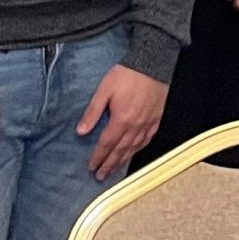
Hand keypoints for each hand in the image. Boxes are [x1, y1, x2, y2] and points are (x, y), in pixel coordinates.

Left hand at [78, 65, 167, 179]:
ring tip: (114, 170)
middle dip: (109, 164)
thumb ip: (92, 112)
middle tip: (101, 176)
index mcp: (121, 119)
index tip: (91, 166)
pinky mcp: (157, 119)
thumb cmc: (127, 74)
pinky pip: (147, 140)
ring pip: (134, 148)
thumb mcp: (104, 90)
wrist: (152, 63)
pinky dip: (138, 149)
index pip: (106, 144)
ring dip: (123, 161)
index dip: (98, 157)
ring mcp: (148, 124)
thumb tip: (81, 131)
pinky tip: (134, 153)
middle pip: (120, 151)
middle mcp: (135, 126)